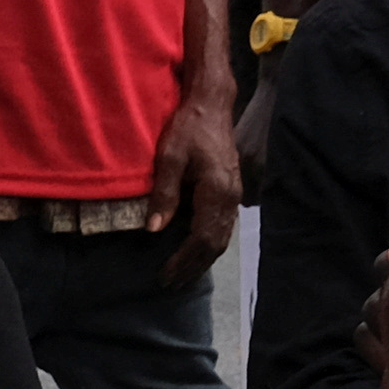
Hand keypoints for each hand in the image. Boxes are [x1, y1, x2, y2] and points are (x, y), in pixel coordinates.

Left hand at [151, 81, 239, 276]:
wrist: (212, 105)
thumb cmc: (189, 128)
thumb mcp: (169, 157)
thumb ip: (164, 194)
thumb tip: (154, 229)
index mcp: (216, 191)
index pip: (201, 238)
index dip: (184, 260)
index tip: (166, 274)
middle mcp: (230, 197)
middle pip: (215, 244)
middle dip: (193, 266)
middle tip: (171, 283)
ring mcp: (234, 194)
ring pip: (222, 237)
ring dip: (203, 259)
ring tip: (183, 274)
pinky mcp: (231, 190)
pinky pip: (224, 226)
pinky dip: (210, 243)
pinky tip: (196, 251)